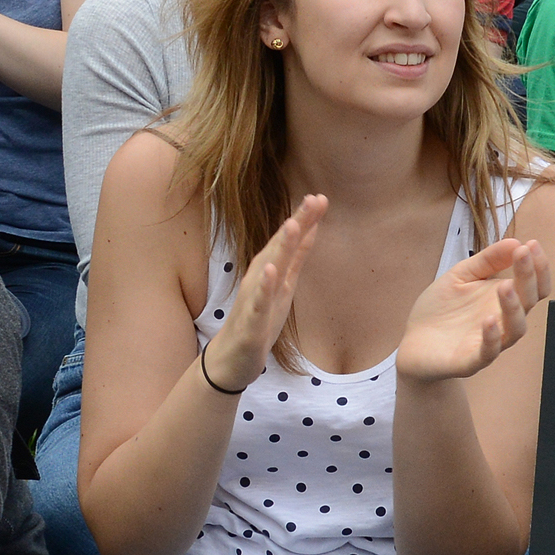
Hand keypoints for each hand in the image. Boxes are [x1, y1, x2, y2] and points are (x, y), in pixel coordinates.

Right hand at [205, 194, 326, 387]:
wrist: (234, 356)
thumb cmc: (261, 317)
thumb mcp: (286, 283)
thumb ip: (297, 256)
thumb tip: (312, 227)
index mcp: (272, 268)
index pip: (290, 240)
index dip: (305, 219)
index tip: (321, 197)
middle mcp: (261, 277)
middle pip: (280, 246)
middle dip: (297, 223)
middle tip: (313, 200)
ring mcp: (255, 296)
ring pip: (268, 267)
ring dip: (280, 246)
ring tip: (292, 224)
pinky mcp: (251, 320)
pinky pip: (258, 300)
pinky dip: (264, 285)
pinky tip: (270, 270)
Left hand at [398, 236, 549, 382]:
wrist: (414, 342)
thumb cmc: (441, 309)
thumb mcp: (461, 275)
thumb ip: (487, 260)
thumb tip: (516, 241)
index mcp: (504, 299)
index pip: (533, 285)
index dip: (538, 266)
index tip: (531, 244)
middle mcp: (503, 321)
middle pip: (529, 302)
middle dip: (529, 277)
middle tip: (523, 254)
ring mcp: (489, 342)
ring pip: (515, 330)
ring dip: (513, 308)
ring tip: (506, 286)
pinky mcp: (470, 361)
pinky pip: (488, 353)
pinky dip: (491, 338)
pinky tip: (488, 320)